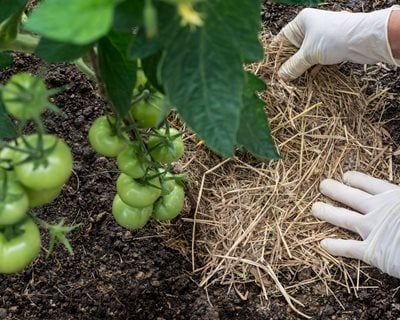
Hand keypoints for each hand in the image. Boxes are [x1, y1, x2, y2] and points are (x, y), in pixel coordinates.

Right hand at [278, 6, 399, 80]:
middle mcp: (310, 27)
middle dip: (288, 64)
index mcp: (301, 22)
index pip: (281, 39)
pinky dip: (311, 68)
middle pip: (292, 49)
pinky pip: (315, 59)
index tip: (269, 69)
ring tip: (292, 81)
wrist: (364, 39)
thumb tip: (281, 76)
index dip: (275, 55)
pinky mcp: (330, 47)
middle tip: (281, 78)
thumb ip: (293, 66)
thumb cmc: (334, 39)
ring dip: (300, 68)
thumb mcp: (308, 54)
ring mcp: (321, 37)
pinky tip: (307, 78)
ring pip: (304, 55)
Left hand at [312, 171, 399, 278]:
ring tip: (315, 208)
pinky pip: (348, 247)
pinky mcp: (371, 250)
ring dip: (327, 212)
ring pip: (343, 217)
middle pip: (351, 196)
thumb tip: (395, 192)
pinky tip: (323, 244)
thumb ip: (397, 196)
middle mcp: (379, 209)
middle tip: (323, 185)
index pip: (371, 184)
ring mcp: (372, 229)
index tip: (346, 175)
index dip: (357, 179)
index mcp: (394, 196)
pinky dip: (335, 246)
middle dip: (335, 189)